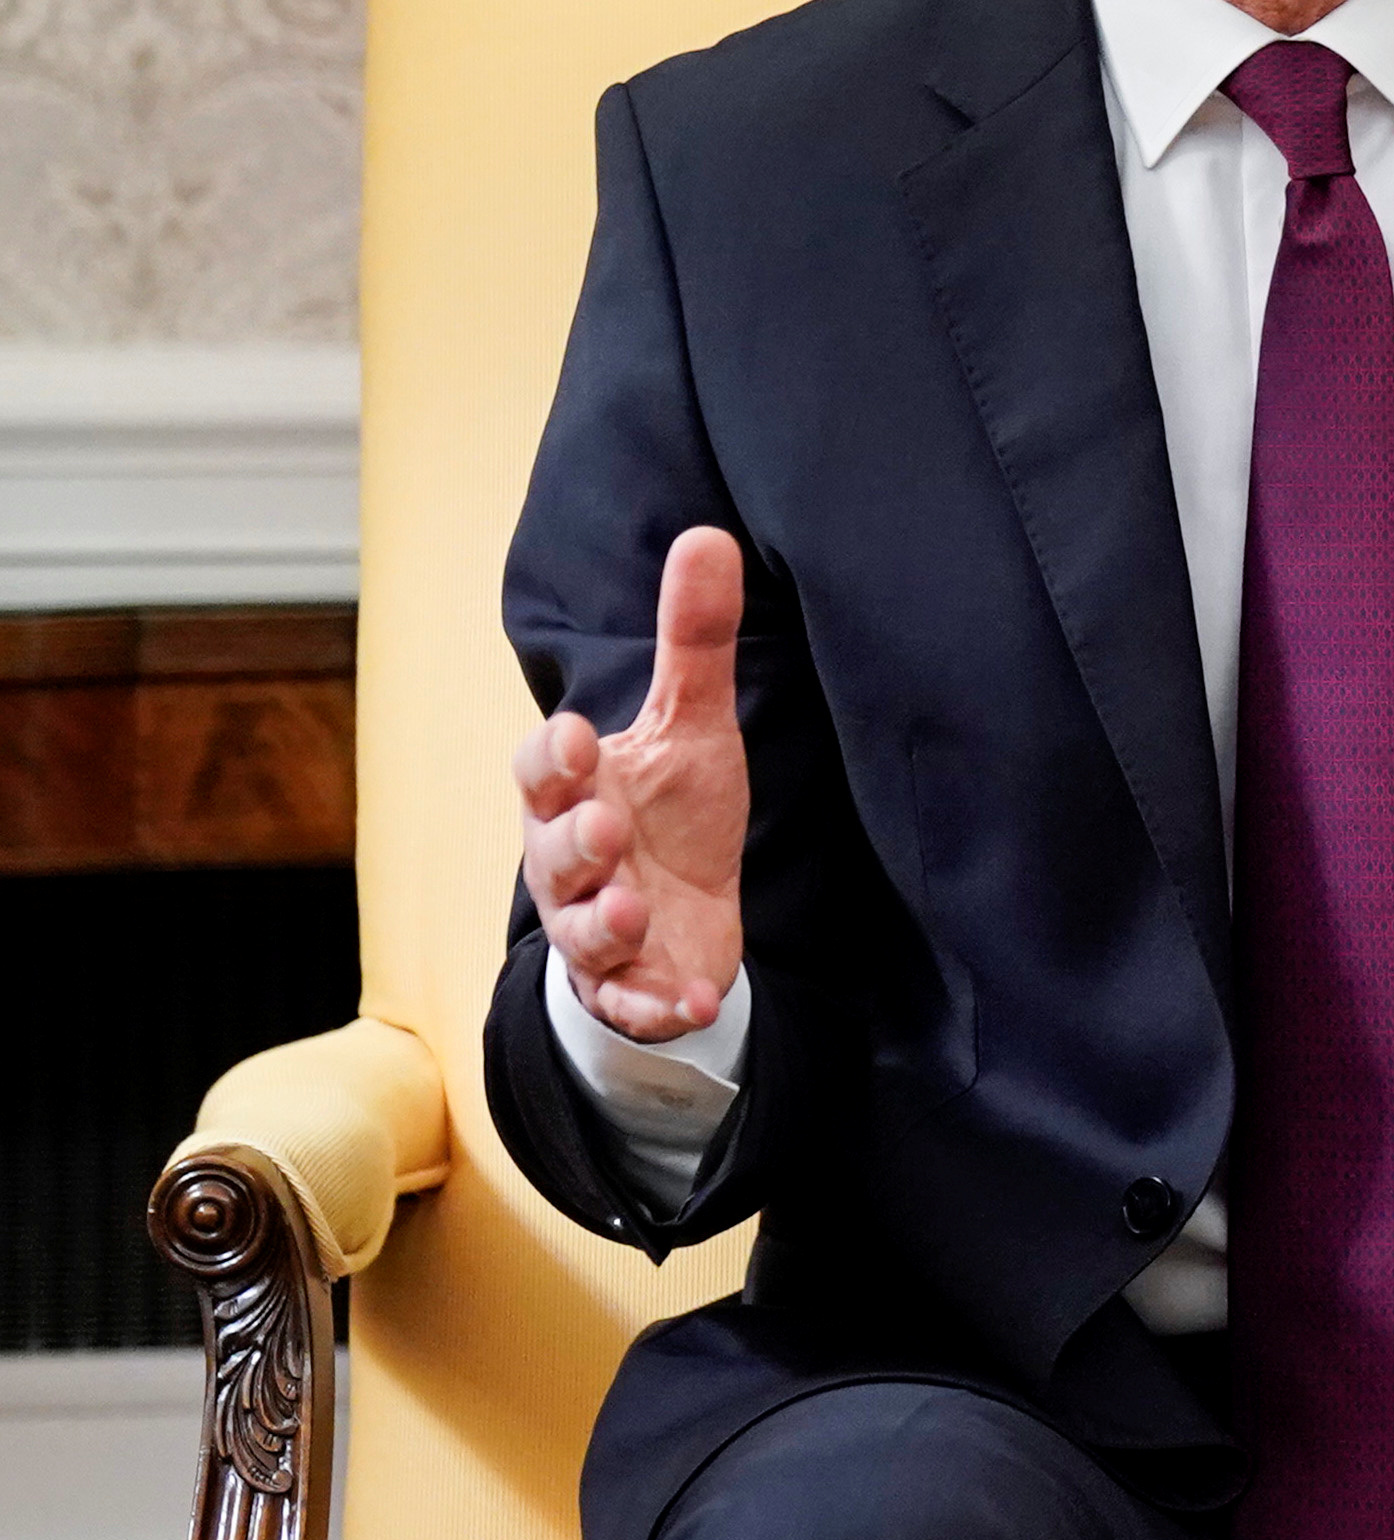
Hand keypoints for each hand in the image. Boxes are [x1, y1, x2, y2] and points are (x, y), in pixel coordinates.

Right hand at [514, 524, 750, 1038]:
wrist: (680, 917)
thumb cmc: (670, 811)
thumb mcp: (690, 726)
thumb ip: (693, 641)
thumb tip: (706, 533)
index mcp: (573, 793)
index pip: (541, 770)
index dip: (554, 758)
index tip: (580, 736)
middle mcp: (571, 862)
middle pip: (551, 853)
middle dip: (573, 842)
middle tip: (605, 825)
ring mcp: (596, 930)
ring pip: (581, 934)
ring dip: (604, 924)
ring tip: (633, 910)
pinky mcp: (632, 988)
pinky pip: (631, 1004)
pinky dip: (656, 1006)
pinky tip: (692, 1003)